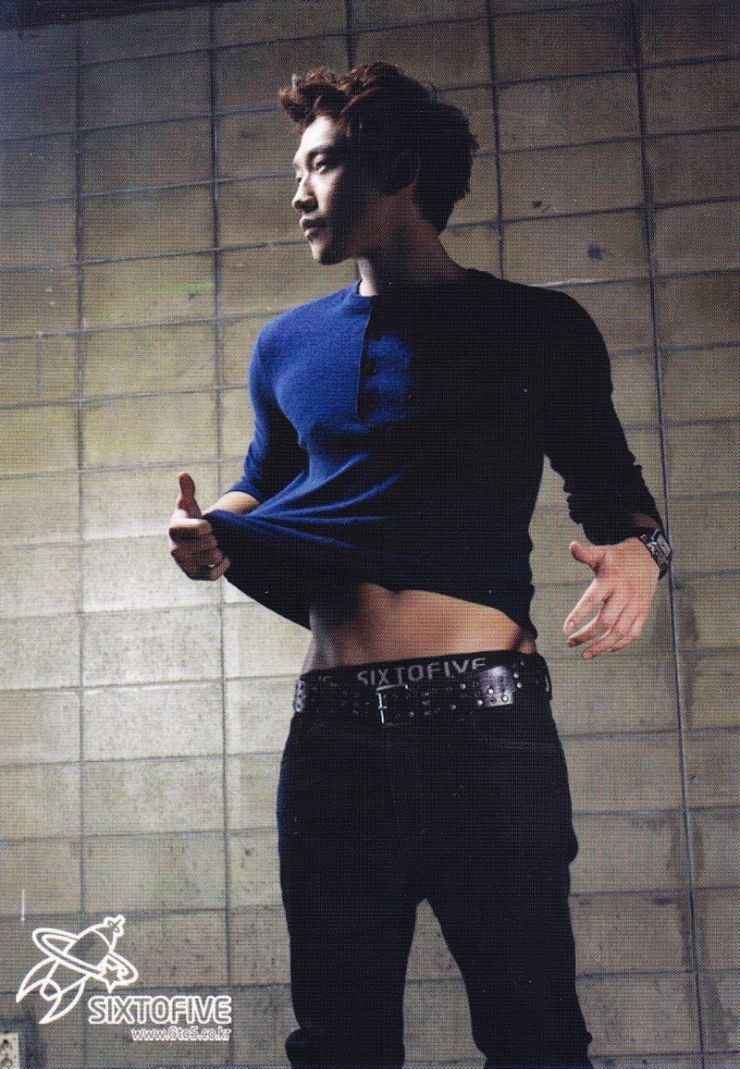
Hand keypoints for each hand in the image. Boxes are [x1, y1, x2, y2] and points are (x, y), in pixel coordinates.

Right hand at [168, 472, 229, 580]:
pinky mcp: (192, 575)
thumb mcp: (188, 503)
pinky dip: (223, 565)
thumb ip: (187, 490)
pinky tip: (223, 557)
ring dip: (219, 551)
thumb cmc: (190, 519)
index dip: (209, 526)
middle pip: (210, 543)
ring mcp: (183, 564)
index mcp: (174, 528)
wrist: (190, 541)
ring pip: (213, 557)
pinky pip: (213, 575)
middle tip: (210, 538)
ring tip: (214, 547)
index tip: (206, 525)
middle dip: (215, 538)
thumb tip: (183, 474)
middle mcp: (174, 549)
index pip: (201, 528)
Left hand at [563, 538, 659, 658]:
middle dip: (587, 635)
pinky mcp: (643, 612)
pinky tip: (605, 649)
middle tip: (570, 642)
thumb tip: (572, 546)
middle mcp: (625, 594)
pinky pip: (633, 633)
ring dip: (601, 646)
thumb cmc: (618, 557)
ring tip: (585, 654)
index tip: (566, 629)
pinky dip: (619, 644)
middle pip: (605, 621)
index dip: (578, 615)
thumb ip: (585, 553)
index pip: (592, 600)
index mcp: (611, 579)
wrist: (647, 557)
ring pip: (620, 632)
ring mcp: (636, 605)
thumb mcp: (601, 552)